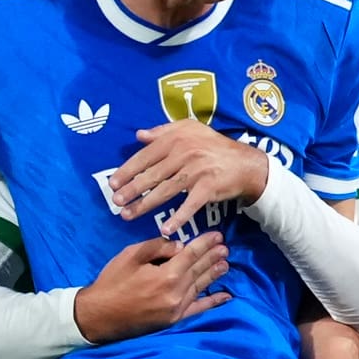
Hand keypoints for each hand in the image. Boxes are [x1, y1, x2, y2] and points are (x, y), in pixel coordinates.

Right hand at [71, 231, 230, 341]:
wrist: (99, 315)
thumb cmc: (112, 281)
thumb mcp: (130, 255)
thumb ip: (157, 248)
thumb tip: (180, 246)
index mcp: (167, 274)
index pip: (191, 254)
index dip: (205, 244)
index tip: (217, 236)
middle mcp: (177, 292)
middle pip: (199, 270)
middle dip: (212, 257)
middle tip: (225, 247)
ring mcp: (177, 308)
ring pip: (200, 286)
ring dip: (214, 274)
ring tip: (225, 264)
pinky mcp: (174, 319)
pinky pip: (198, 309)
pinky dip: (212, 302)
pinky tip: (226, 297)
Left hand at [105, 119, 269, 219]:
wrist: (245, 163)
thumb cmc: (215, 146)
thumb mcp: (190, 129)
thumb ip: (163, 130)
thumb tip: (139, 135)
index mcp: (176, 139)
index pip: (145, 156)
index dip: (127, 171)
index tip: (113, 183)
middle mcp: (184, 153)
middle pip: (152, 175)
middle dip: (131, 190)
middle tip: (116, 202)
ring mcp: (197, 171)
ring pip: (165, 190)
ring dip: (145, 205)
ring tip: (128, 215)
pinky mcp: (209, 188)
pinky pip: (190, 205)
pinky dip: (178, 217)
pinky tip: (166, 229)